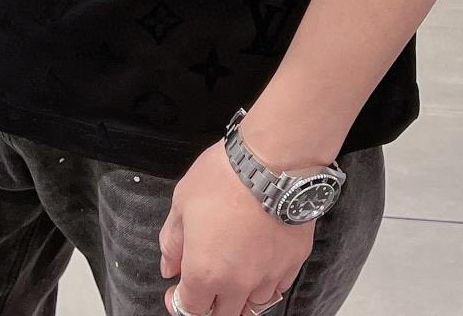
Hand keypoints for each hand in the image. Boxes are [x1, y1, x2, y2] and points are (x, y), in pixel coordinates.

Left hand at [159, 139, 312, 315]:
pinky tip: (260, 265)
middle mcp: (237, 283)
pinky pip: (278, 287)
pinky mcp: (292, 263)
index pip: (190, 309)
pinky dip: (266, 283)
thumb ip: (173, 241)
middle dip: (210, 303)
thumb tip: (169, 266)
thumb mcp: (182, 201)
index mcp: (204, 272)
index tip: (177, 291)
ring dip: (240, 297)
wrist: (273, 161)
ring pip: (253, 306)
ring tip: (234, 275)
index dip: (179, 302)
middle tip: (206, 284)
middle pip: (223, 315)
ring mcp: (268, 276)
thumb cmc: (227, 176)